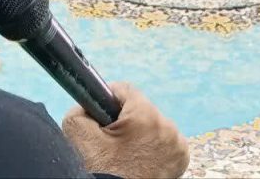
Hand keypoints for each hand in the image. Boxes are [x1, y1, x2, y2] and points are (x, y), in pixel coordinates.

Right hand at [63, 82, 189, 178]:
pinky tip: (139, 160)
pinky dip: (152, 147)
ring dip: (140, 134)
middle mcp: (167, 128)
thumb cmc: (99, 169)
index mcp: (145, 117)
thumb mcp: (77, 133)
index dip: (109, 100)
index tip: (101, 113)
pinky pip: (164, 142)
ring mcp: (177, 145)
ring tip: (125, 153)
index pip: (125, 90)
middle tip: (112, 140)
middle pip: (141, 109)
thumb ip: (82, 107)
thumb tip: (90, 103)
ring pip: (153, 125)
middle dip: (126, 120)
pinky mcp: (181, 159)